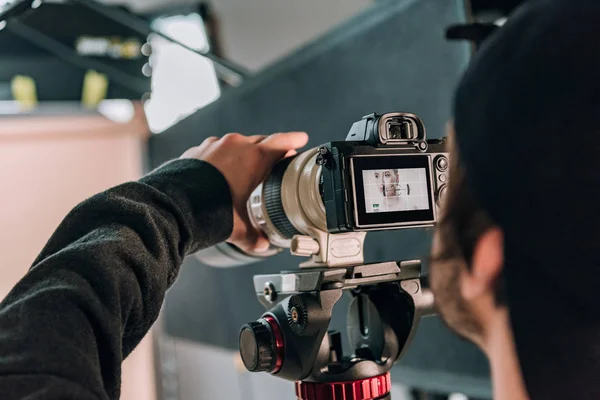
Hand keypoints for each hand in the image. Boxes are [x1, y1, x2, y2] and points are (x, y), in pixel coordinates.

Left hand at [180, 132, 308, 252]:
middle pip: (260, 141)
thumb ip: (253, 236)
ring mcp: (214, 145)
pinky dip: (221, 159)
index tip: (301, 139)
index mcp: (254, 158)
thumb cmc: (209, 211)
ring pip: (236, 144)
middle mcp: (236, 146)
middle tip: (276, 159)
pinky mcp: (197, 150)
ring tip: (245, 170)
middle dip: (269, 149)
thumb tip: (262, 245)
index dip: (294, 140)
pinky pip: (215, 150)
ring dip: (243, 154)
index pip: (282, 142)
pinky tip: (218, 174)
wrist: (173, 205)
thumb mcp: (238, 227)